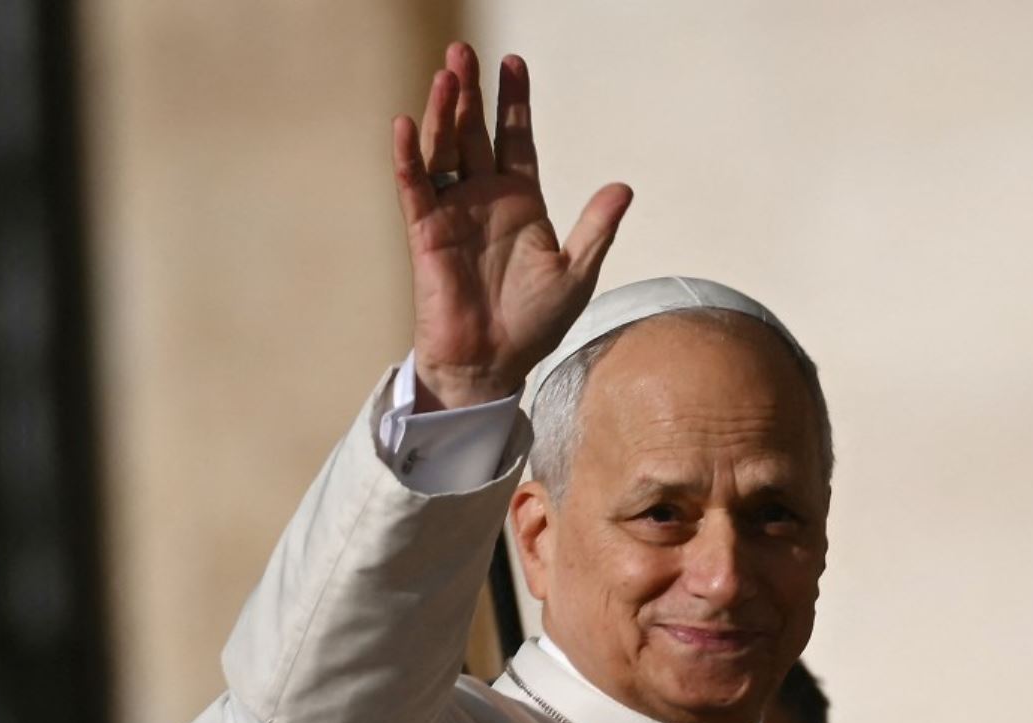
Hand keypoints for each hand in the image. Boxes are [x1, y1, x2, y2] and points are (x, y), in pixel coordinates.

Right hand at [392, 44, 631, 409]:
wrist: (494, 363)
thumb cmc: (535, 323)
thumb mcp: (576, 272)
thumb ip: (596, 227)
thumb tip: (624, 187)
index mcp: (521, 201)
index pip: (516, 138)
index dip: (514, 102)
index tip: (514, 63)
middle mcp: (484, 198)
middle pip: (476, 132)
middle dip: (472, 92)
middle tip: (465, 50)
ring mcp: (453, 211)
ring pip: (445, 149)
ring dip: (444, 112)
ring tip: (447, 74)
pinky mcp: (426, 232)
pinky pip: (415, 187)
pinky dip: (409, 157)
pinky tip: (408, 124)